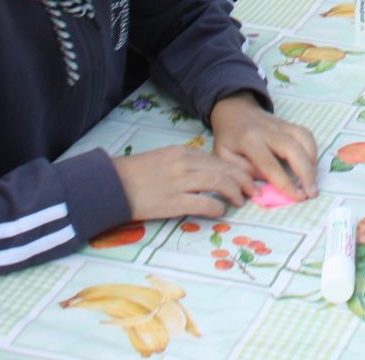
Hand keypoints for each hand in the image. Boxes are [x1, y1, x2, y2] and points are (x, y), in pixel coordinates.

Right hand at [111, 142, 254, 221]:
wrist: (112, 185)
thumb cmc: (137, 175)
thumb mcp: (164, 160)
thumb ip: (186, 164)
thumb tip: (210, 175)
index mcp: (182, 152)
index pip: (219, 159)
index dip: (237, 170)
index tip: (248, 178)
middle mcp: (183, 164)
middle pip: (224, 169)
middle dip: (243, 180)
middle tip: (253, 192)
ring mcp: (179, 182)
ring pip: (219, 183)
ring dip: (235, 193)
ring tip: (241, 202)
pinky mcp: (172, 202)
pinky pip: (204, 203)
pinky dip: (217, 207)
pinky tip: (220, 212)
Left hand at [210, 92, 319, 199]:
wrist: (234, 111)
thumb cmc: (228, 138)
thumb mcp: (222, 156)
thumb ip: (240, 172)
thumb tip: (258, 189)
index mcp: (249, 140)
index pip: (270, 164)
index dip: (286, 183)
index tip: (298, 197)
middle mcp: (268, 130)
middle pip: (293, 149)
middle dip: (306, 172)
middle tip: (312, 192)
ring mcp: (281, 124)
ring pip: (304, 138)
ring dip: (312, 161)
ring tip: (313, 181)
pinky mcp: (289, 123)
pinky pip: (306, 134)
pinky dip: (313, 150)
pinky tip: (311, 165)